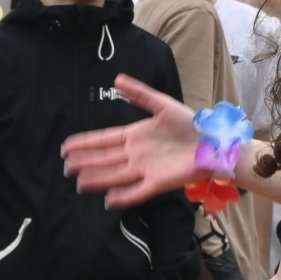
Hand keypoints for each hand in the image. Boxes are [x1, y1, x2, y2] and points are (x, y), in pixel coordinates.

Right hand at [63, 75, 211, 206]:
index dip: (85, 143)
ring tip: (79, 183)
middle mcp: (136, 154)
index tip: (66, 147)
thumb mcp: (163, 105)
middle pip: (105, 159)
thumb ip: (141, 94)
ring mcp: (146, 169)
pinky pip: (138, 191)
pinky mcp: (159, 182)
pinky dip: (124, 196)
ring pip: (115, 175)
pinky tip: (108, 200)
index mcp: (135, 135)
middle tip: (66, 168)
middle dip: (85, 163)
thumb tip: (117, 79)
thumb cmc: (191, 123)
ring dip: (97, 179)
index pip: (104, 140)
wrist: (214, 141)